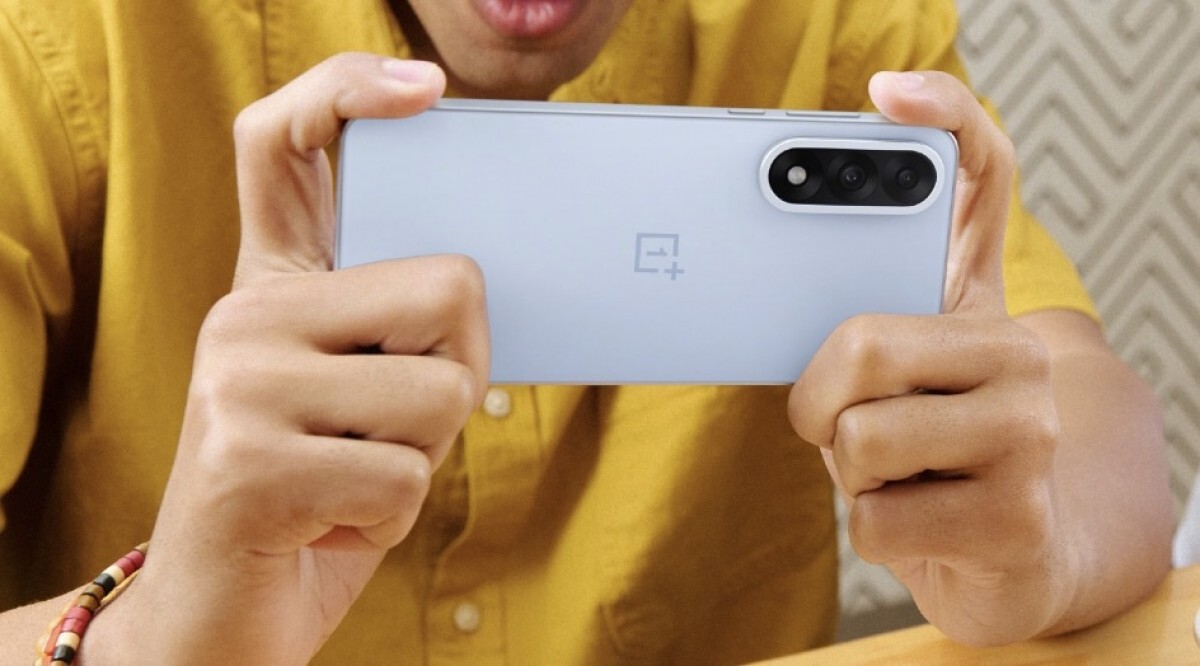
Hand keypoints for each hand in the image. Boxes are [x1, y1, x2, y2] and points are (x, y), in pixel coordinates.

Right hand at [87, 54, 488, 663]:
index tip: (427, 90)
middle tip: (398, 425)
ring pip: (441, 391)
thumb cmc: (316, 494)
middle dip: (460, 371)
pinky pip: (403, 475)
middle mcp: (244, 316)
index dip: (347, 89)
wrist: (223, 612)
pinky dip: (393, 512)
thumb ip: (400, 328)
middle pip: (446, 287)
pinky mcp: (245, 464)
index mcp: (274, 285)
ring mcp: (237, 385)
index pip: (282, 142)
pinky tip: (332, 519)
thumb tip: (484, 279)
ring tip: (355, 476)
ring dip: (425, 456)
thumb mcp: (362, 395)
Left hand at [789, 71, 1071, 645]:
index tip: (887, 91)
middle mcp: (1018, 351)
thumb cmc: (922, 453)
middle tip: (840, 421)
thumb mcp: (881, 384)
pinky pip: (874, 515)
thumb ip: (842, 335)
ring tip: (895, 473)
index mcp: (976, 302)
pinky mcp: (1018, 517)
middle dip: (816, 402)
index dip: (945, 118)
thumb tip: (736, 308)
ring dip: (845, 471)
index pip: (980, 181)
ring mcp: (1031, 433)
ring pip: (858, 439)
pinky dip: (869, 527)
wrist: (1004, 561)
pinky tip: (918, 520)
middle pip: (861, 343)